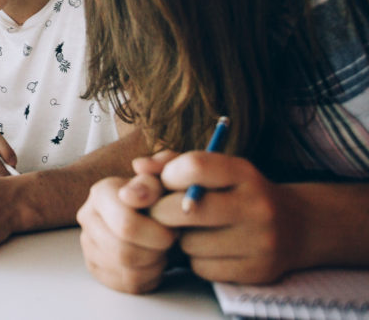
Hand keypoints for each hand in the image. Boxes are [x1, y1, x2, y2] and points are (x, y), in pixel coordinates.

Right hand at [76, 151, 178, 292]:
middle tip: (171, 241)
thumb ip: (161, 166)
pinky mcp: (96, 266)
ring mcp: (89, 243)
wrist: (156, 213)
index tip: (174, 227)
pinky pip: (125, 284)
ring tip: (163, 249)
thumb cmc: (164, 196)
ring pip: (126, 270)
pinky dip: (148, 277)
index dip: (159, 233)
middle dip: (157, 251)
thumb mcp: (168, 175)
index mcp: (101, 191)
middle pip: (125, 252)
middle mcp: (88, 216)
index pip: (126, 225)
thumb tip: (139, 168)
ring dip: (154, 264)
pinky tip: (154, 261)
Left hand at [149, 152, 300, 283]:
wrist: (296, 226)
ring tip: (193, 231)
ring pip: (189, 243)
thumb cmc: (238, 191)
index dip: (168, 175)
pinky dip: (197, 260)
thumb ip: (172, 163)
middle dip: (163, 211)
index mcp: (244, 173)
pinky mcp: (256, 271)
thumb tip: (138, 167)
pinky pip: (202, 268)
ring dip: (181, 239)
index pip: (195, 166)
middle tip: (162, 211)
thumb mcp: (216, 169)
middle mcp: (257, 206)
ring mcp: (260, 241)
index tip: (165, 183)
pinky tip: (209, 249)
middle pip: (185, 210)